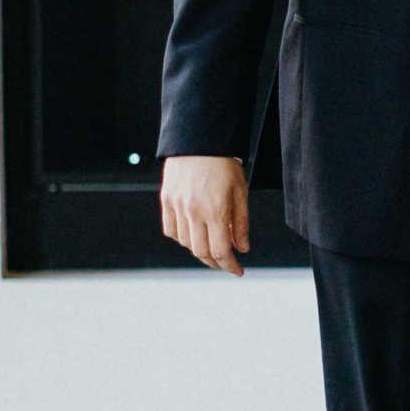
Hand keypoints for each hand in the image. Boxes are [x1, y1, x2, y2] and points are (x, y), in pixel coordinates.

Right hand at [161, 154, 250, 275]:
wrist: (199, 139)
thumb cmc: (224, 163)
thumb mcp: (241, 192)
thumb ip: (241, 223)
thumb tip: (242, 248)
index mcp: (215, 210)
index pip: (221, 250)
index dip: (230, 265)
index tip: (238, 271)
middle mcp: (194, 211)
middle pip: (201, 252)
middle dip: (216, 262)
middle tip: (226, 262)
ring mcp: (177, 206)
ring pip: (186, 243)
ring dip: (200, 251)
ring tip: (212, 247)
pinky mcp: (166, 200)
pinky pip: (171, 230)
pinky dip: (182, 238)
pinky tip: (194, 234)